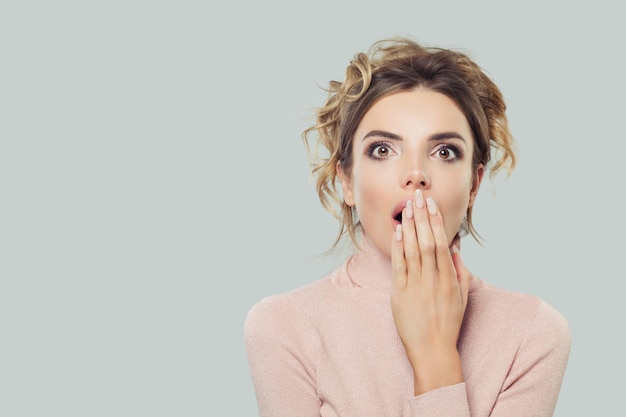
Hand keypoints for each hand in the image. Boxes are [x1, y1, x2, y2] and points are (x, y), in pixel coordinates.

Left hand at [390, 189, 471, 395]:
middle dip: (421, 217)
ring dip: (409, 228)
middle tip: (417, 197)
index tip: (431, 205)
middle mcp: (433, 280)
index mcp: (449, 279)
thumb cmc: (448, 324)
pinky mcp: (400, 294)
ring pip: (412, 251)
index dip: (435, 221)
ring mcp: (416, 286)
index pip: (441, 243)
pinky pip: (399, 266)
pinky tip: (397, 233)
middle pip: (426, 242)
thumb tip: (455, 247)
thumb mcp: (461, 297)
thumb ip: (459, 270)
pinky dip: (398, 248)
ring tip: (405, 209)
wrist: (433, 351)